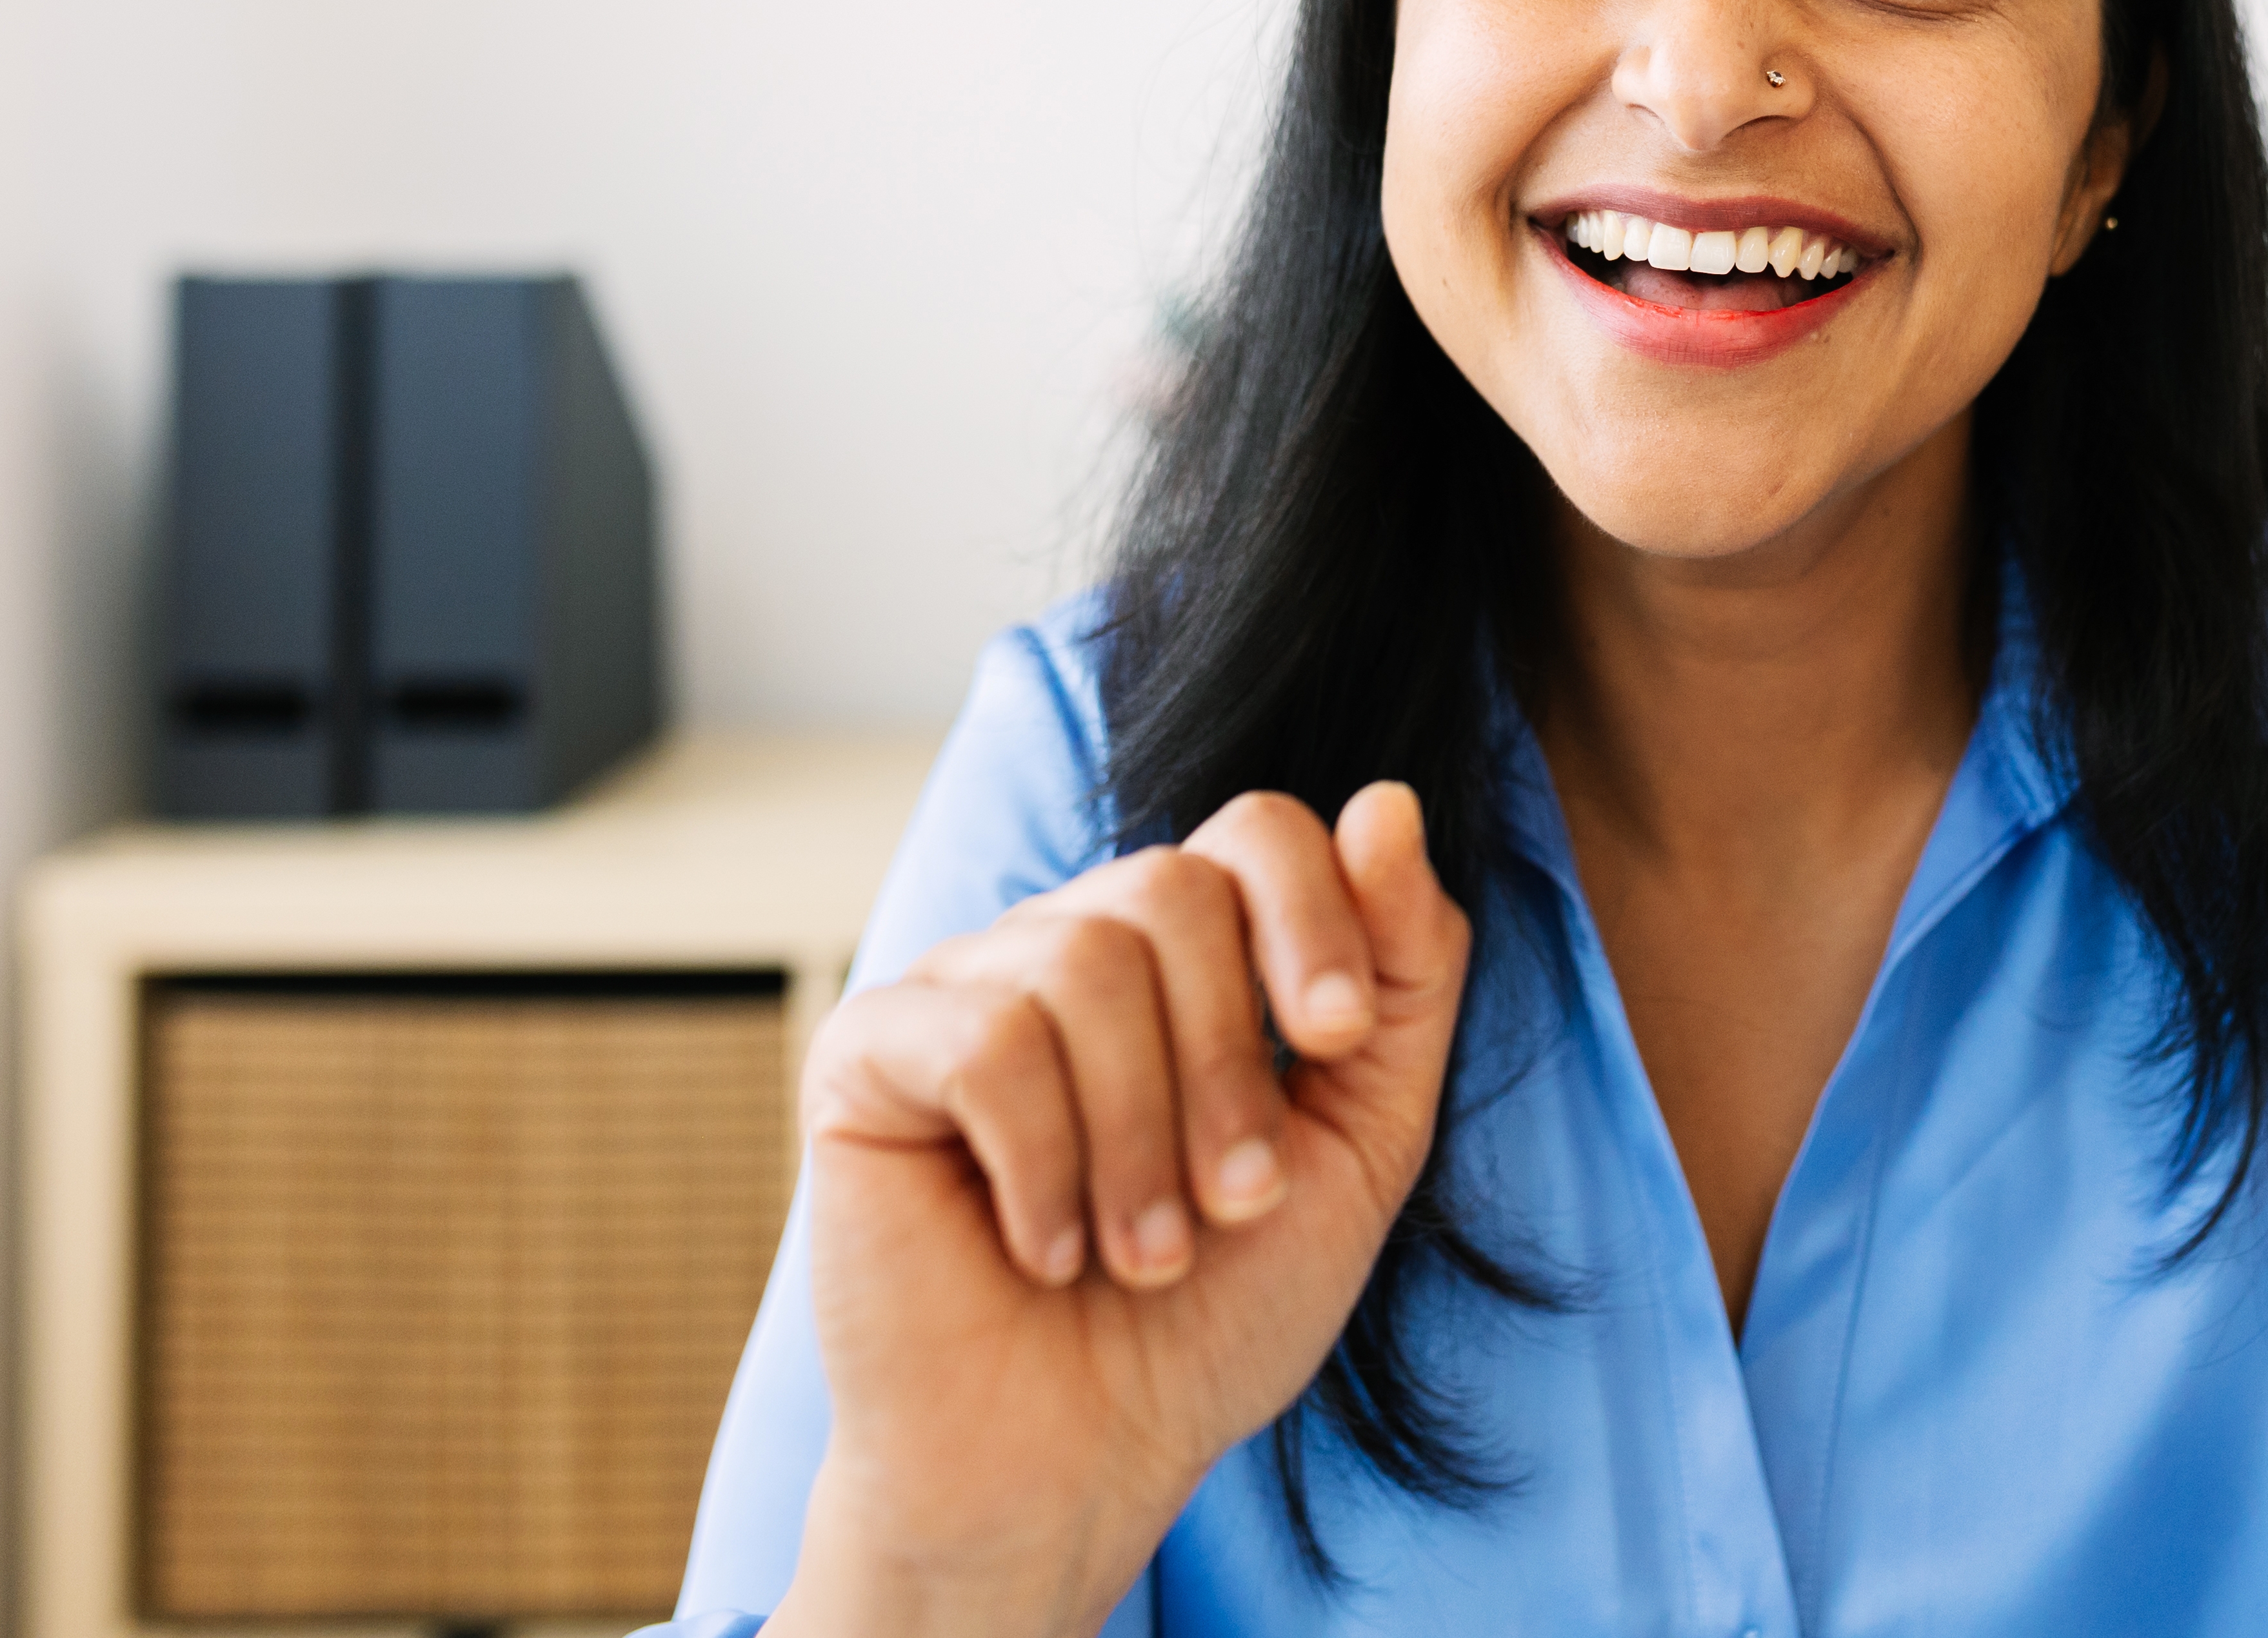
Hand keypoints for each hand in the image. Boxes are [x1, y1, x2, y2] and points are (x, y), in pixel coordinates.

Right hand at [769, 782, 1468, 1637]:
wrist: (1079, 1462)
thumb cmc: (1216, 1311)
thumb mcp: (1364, 1144)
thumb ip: (1401, 979)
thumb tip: (1389, 805)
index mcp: (1188, 954)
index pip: (1258, 831)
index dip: (1312, 918)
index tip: (1334, 1042)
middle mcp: (1072, 944)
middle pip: (1174, 886)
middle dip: (1230, 1063)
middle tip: (1237, 1202)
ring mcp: (962, 989)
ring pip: (1083, 963)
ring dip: (1142, 1137)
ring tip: (1144, 1251)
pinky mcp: (866, 1055)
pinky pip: (981, 1041)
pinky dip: (1041, 1164)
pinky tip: (1043, 1250)